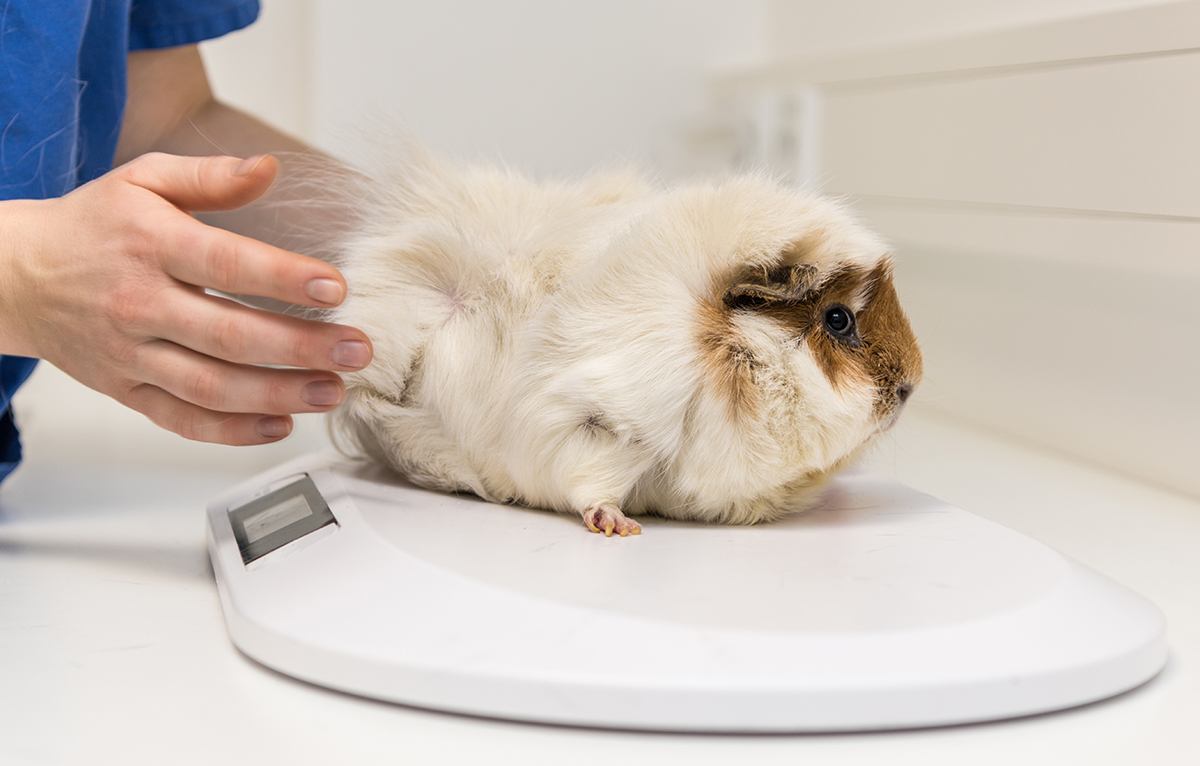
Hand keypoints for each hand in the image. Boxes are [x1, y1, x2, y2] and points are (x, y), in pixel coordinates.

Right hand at [0, 152, 372, 444]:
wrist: (16, 275)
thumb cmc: (93, 225)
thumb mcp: (144, 180)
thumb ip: (210, 177)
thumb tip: (270, 169)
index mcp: (150, 245)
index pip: (225, 265)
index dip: (283, 278)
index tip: (335, 288)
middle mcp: (140, 304)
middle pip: (230, 336)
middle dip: (302, 348)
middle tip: (357, 350)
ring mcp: (133, 355)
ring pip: (213, 388)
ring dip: (280, 394)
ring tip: (333, 390)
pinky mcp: (128, 392)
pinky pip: (184, 421)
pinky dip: (233, 431)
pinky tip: (280, 423)